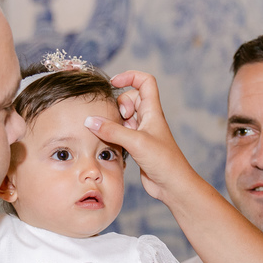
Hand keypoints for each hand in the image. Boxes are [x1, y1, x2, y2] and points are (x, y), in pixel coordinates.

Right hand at [84, 71, 204, 202]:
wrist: (173, 185)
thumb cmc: (164, 162)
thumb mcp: (136, 142)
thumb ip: (112, 130)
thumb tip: (90, 121)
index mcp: (153, 111)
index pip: (145, 81)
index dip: (130, 76)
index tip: (114, 83)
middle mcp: (148, 119)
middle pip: (131, 97)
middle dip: (119, 103)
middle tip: (119, 118)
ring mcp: (142, 132)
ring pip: (124, 117)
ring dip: (115, 120)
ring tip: (111, 132)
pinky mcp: (137, 146)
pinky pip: (121, 132)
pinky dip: (113, 134)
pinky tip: (110, 143)